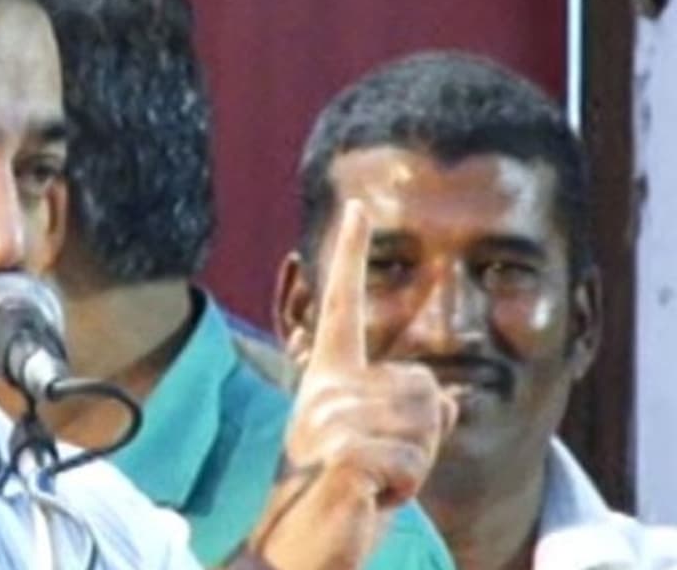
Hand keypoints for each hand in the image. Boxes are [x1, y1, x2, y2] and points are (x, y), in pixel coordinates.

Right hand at [239, 202, 457, 569]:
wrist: (296, 549)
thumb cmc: (340, 499)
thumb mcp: (384, 451)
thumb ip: (414, 416)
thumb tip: (446, 395)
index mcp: (328, 378)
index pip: (341, 306)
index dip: (349, 254)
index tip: (358, 206)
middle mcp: (325, 387)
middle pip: (424, 384)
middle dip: (423, 436)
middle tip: (377, 467)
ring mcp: (330, 417)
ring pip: (425, 423)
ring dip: (413, 467)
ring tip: (369, 483)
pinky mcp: (343, 450)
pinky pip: (414, 459)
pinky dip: (404, 490)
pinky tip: (367, 497)